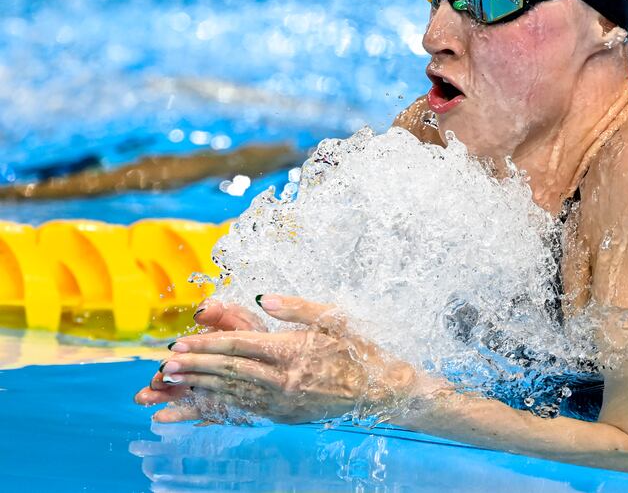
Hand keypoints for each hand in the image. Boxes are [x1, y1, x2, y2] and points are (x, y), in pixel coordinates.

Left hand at [145, 295, 418, 424]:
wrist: (379, 390)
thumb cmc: (358, 348)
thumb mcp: (333, 318)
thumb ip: (297, 307)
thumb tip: (264, 297)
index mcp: (294, 351)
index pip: (240, 346)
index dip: (207, 345)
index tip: (180, 343)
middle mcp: (284, 380)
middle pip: (229, 371)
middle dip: (194, 367)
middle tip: (165, 363)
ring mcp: (282, 401)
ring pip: (232, 392)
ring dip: (198, 387)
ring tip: (171, 383)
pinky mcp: (283, 414)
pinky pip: (244, 408)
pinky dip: (217, 404)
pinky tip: (199, 400)